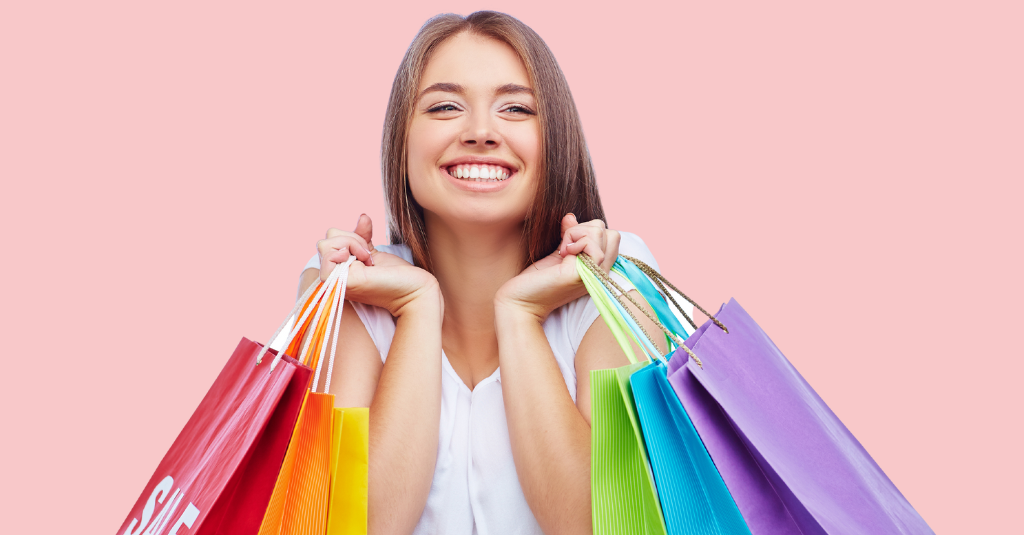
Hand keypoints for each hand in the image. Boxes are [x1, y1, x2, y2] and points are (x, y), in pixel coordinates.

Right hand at [318, 214, 439, 316]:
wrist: (413, 289)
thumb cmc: (397, 276)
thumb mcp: (373, 252)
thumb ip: (362, 237)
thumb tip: (362, 216)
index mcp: (339, 270)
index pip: (329, 241)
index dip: (350, 238)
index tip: (368, 253)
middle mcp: (334, 277)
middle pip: (325, 240)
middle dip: (350, 239)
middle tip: (368, 256)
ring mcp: (335, 281)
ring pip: (324, 244)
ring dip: (350, 243)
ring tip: (367, 259)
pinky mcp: (341, 282)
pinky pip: (328, 256)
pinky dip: (347, 249)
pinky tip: (363, 260)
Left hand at [494, 214, 619, 320]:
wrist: (520, 301)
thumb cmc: (537, 281)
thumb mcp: (558, 254)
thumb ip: (569, 237)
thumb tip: (570, 217)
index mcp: (598, 269)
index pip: (611, 237)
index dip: (588, 233)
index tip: (567, 244)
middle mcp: (601, 274)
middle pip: (611, 233)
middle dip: (585, 230)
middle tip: (564, 247)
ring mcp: (595, 275)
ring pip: (602, 233)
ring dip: (577, 233)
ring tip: (562, 250)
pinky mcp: (583, 274)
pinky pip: (592, 243)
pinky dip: (575, 239)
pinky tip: (562, 253)